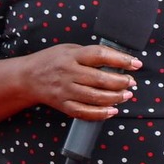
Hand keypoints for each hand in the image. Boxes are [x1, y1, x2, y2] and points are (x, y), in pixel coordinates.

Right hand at [16, 43, 139, 122]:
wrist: (27, 77)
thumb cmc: (52, 61)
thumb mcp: (70, 49)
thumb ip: (91, 54)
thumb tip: (119, 61)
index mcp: (71, 56)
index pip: (99, 55)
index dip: (121, 60)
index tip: (135, 63)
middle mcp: (68, 73)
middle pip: (100, 80)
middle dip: (121, 82)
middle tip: (132, 83)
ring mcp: (65, 90)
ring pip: (96, 97)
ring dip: (116, 98)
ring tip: (126, 95)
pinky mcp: (64, 105)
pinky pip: (85, 112)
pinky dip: (101, 113)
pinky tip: (112, 110)